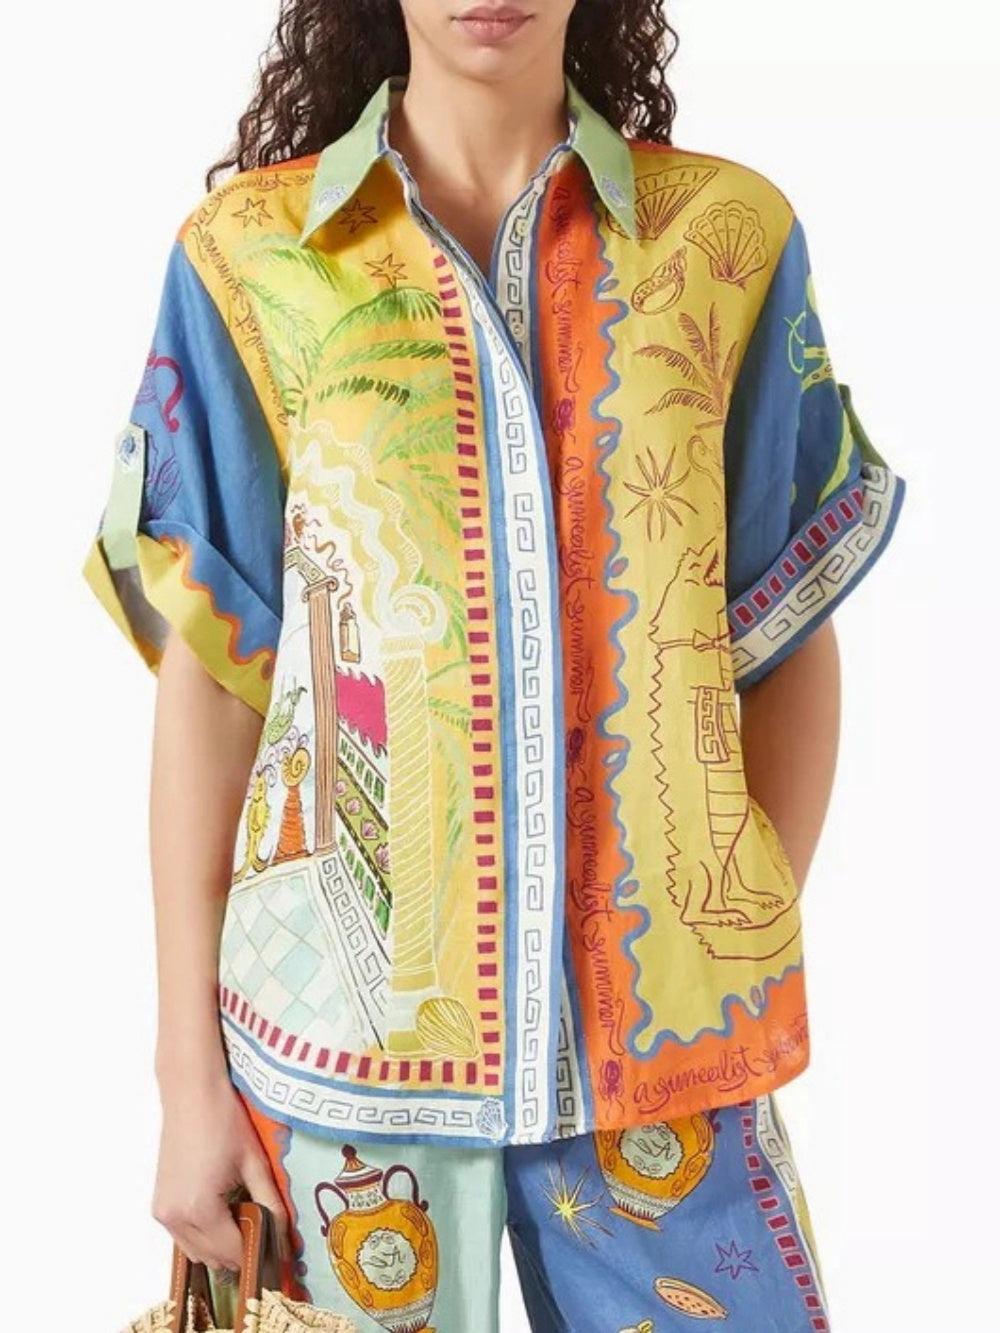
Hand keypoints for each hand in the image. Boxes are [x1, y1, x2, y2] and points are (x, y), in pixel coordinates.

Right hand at [152, 1073, 289, 1271]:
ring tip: (244, 1218)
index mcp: (200, 1208)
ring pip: (196, 1252)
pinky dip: (203, 1234)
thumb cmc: (224, 1121)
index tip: (277, 1251)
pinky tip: (222, 1210)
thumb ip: (271, 1204)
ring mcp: (163, 1213)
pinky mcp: (159, 1205)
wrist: (191, 1093)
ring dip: (220, 1246)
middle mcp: (175, 1218)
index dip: (258, 1253)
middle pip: (213, 1258)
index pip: (233, 1252)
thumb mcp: (254, 1163)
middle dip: (240, 1250)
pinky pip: (183, 1237)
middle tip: (264, 1232)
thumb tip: (285, 1237)